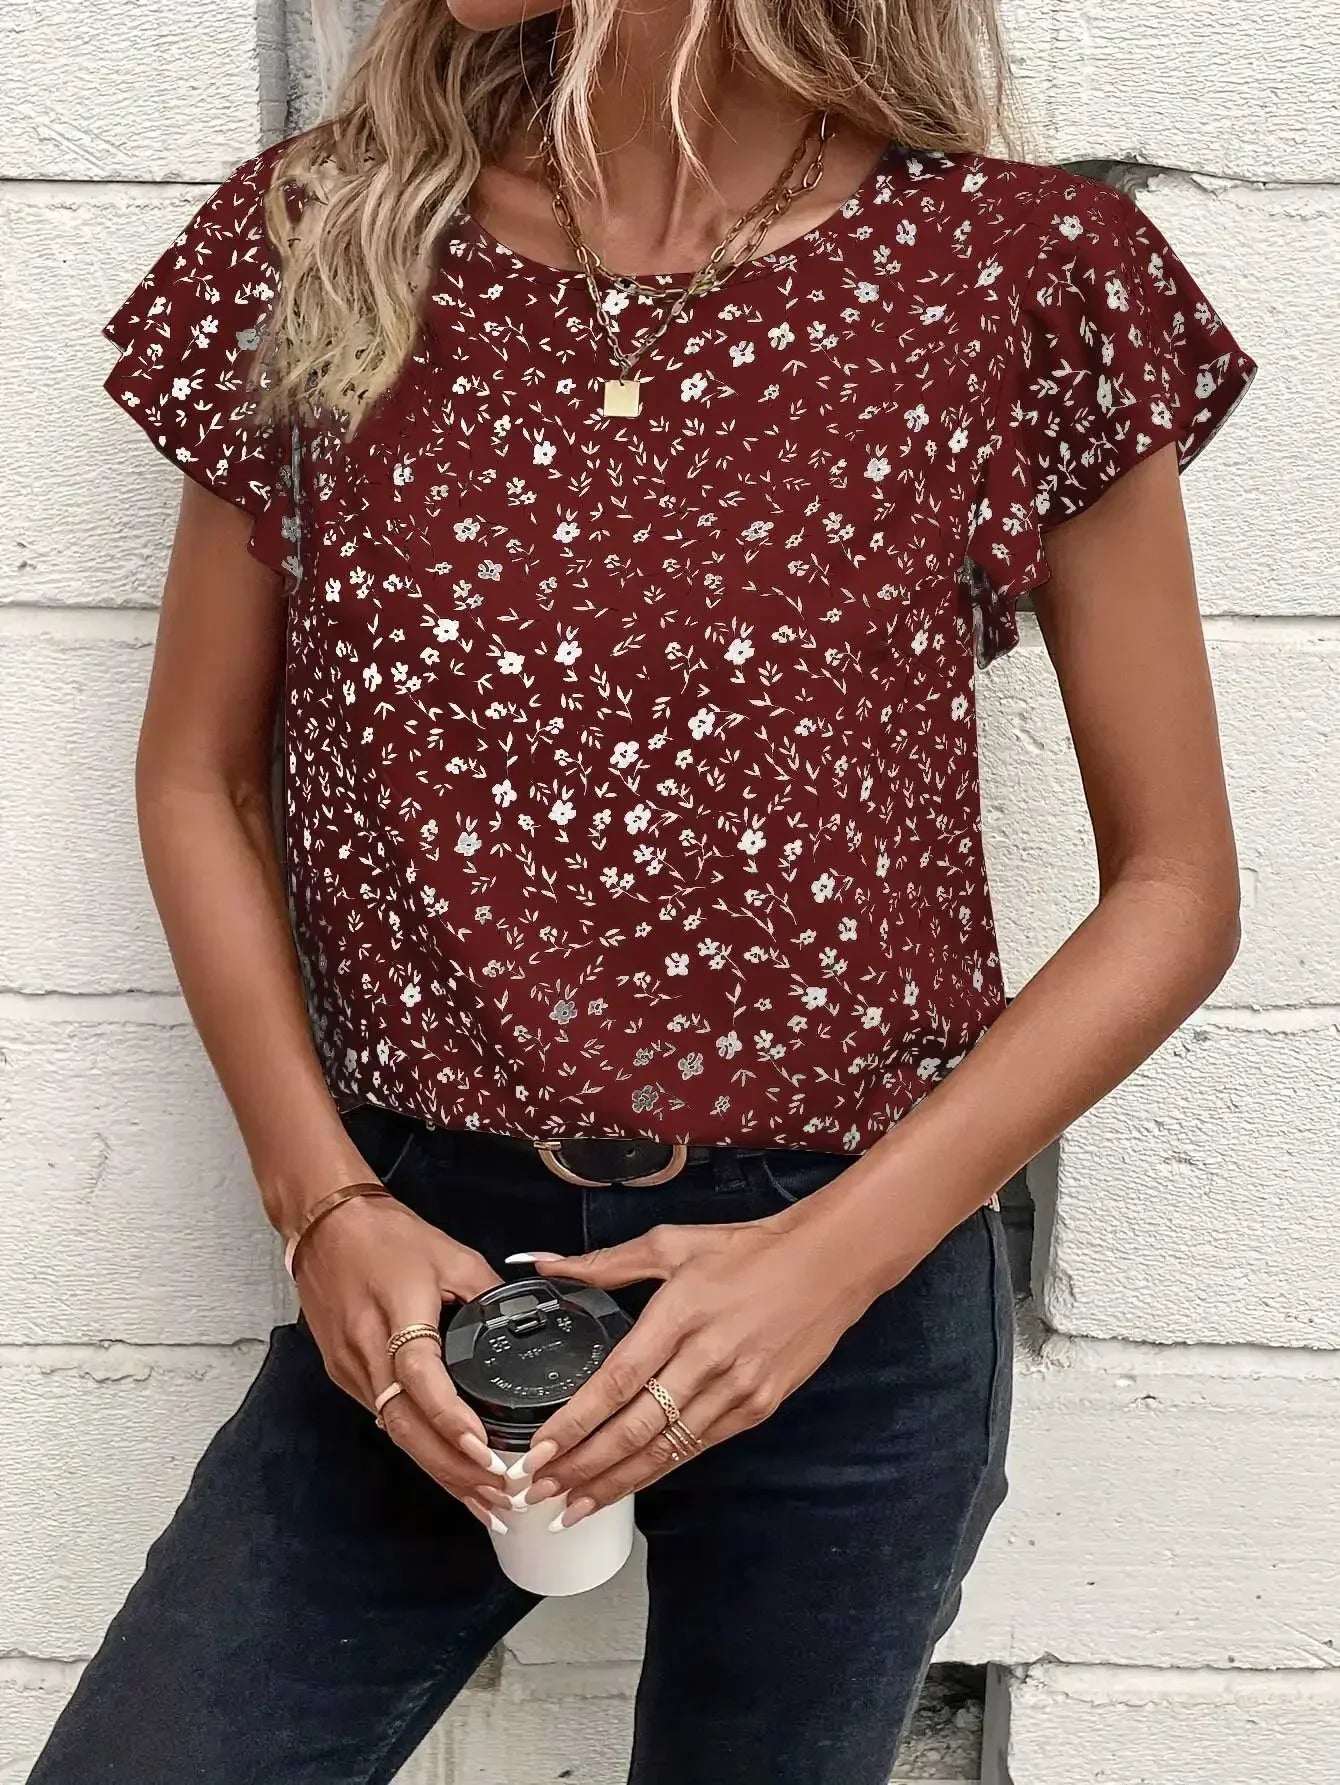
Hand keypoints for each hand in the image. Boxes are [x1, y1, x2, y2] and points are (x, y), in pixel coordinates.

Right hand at [294, 1194, 512, 1529]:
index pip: (420, 1376)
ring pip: (395, 1432)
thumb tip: (521, 1328)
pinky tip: (446, 1467)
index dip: (450, 1417)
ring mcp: (351, 1368)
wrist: (324, 1225)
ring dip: (438, 1469)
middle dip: (452, 1469)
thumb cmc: (388, 1235)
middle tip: (498, 1498)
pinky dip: (418, 1447)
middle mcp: (367, 1350)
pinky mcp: (344, 1375)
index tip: (483, 1450)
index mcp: (397, 1313)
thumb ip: (486, 1295)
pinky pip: (385, 1420)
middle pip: (405, 1425)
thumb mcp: (452, 1255)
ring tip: (482, 1500)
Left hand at [517, 1215, 876, 1523]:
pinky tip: (627, 1485)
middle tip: (539, 1492)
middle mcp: (708, 1358)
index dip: (575, 1422)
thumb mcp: (674, 1244)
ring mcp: (737, 1390)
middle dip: (582, 1467)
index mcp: (680, 1313)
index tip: (538, 1451)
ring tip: (572, 1507)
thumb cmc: (746, 1250)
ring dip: (615, 1482)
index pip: (617, 1380)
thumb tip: (545, 1265)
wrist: (827, 1266)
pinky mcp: (757, 1409)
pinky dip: (658, 1470)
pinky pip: (697, 1447)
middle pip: (635, 1428)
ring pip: (665, 1450)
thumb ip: (607, 1262)